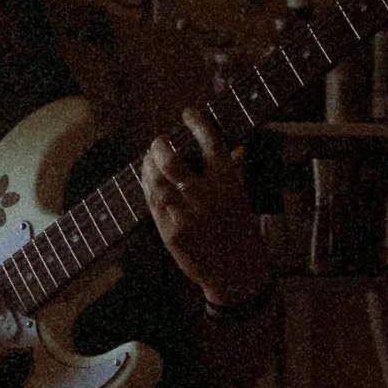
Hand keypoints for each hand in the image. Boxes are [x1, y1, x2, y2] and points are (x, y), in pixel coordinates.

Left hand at [141, 108, 270, 304]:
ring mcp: (187, 217)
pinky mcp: (172, 233)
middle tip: (159, 140)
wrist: (238, 274)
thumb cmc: (239, 230)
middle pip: (172, 161)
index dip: (197, 123)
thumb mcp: (240, 197)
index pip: (212, 143)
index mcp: (229, 184)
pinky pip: (153, 204)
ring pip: (156, 182)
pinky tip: (147, 179)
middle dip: (160, 145)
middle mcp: (207, 198)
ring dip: (149, 165)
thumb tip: (213, 145)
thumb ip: (225, 172)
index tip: (188, 113)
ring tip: (149, 157)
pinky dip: (147, 187)